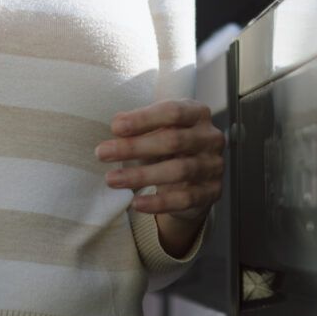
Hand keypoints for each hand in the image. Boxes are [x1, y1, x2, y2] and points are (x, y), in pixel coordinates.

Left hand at [97, 98, 224, 243]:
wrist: (195, 177)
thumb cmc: (171, 145)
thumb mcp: (157, 129)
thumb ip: (140, 125)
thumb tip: (118, 122)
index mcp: (198, 113)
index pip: (173, 112)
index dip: (144, 119)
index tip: (115, 128)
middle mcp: (211, 138)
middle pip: (173, 141)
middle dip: (134, 148)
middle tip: (102, 153)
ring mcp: (214, 166)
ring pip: (178, 171)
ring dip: (140, 176)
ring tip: (111, 179)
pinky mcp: (212, 192)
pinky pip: (184, 199)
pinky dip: (158, 203)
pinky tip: (136, 203)